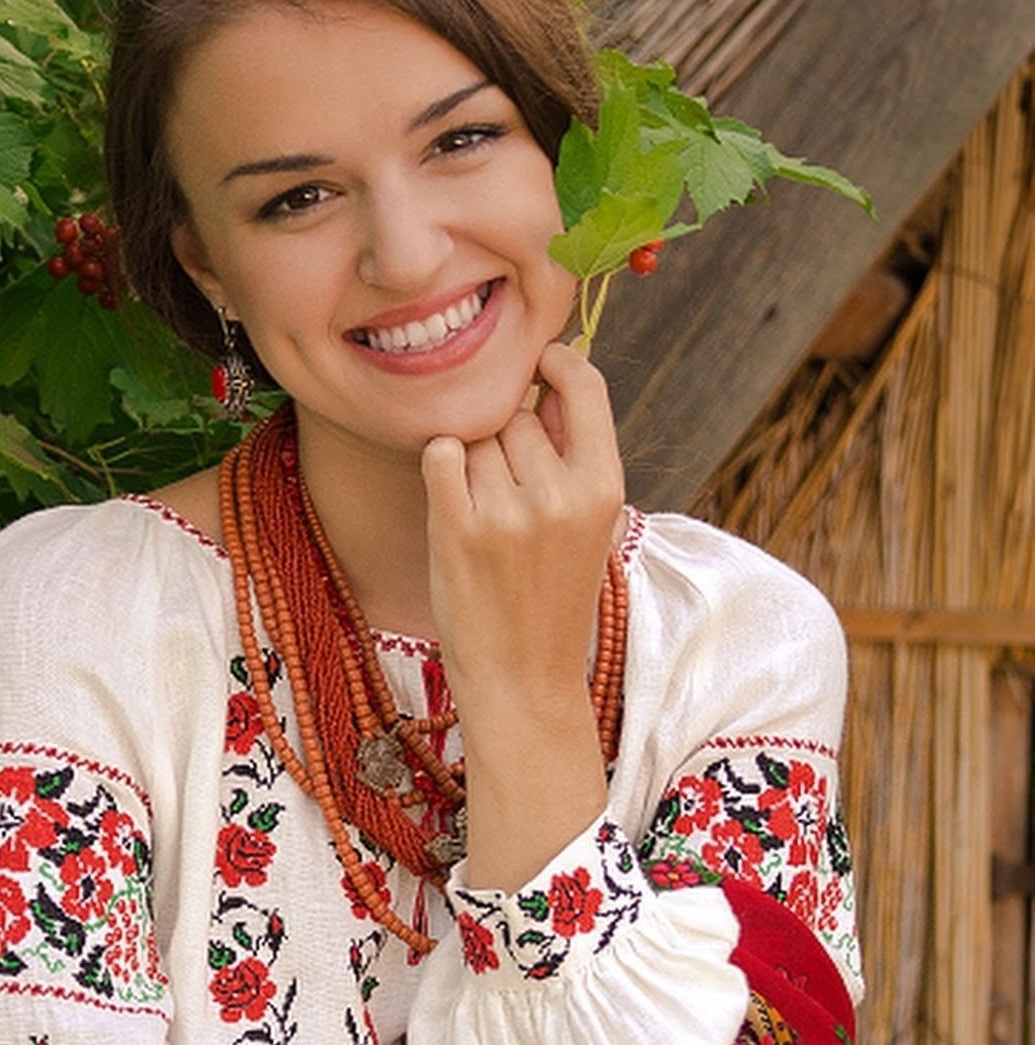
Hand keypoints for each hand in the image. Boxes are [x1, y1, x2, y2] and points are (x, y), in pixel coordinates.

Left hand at [420, 342, 624, 889]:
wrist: (523, 680)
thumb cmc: (553, 596)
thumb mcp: (590, 524)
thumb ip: (574, 454)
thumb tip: (550, 375)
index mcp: (604, 487)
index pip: (584, 385)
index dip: (557, 363)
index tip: (542, 364)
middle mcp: (559, 494)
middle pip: (516, 412)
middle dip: (506, 435)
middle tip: (509, 489)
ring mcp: (507, 511)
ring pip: (476, 434)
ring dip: (472, 458)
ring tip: (487, 511)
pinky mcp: (458, 528)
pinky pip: (439, 454)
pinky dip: (440, 467)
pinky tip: (454, 499)